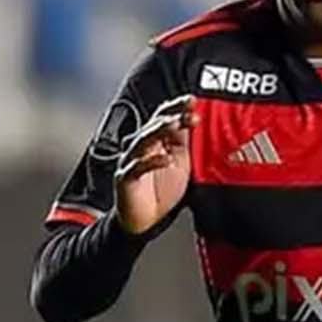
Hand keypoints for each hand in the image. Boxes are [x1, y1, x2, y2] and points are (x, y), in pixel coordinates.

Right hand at [115, 94, 195, 233]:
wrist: (145, 220)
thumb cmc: (163, 191)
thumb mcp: (181, 164)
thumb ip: (185, 144)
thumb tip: (195, 120)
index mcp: (155, 140)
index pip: (164, 117)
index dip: (177, 107)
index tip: (194, 100)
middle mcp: (141, 146)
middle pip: (154, 125)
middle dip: (172, 116)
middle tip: (188, 110)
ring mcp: (131, 160)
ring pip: (143, 141)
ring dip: (159, 131)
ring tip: (175, 125)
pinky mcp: (125, 178)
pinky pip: (137, 167)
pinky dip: (152, 162)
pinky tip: (166, 159)